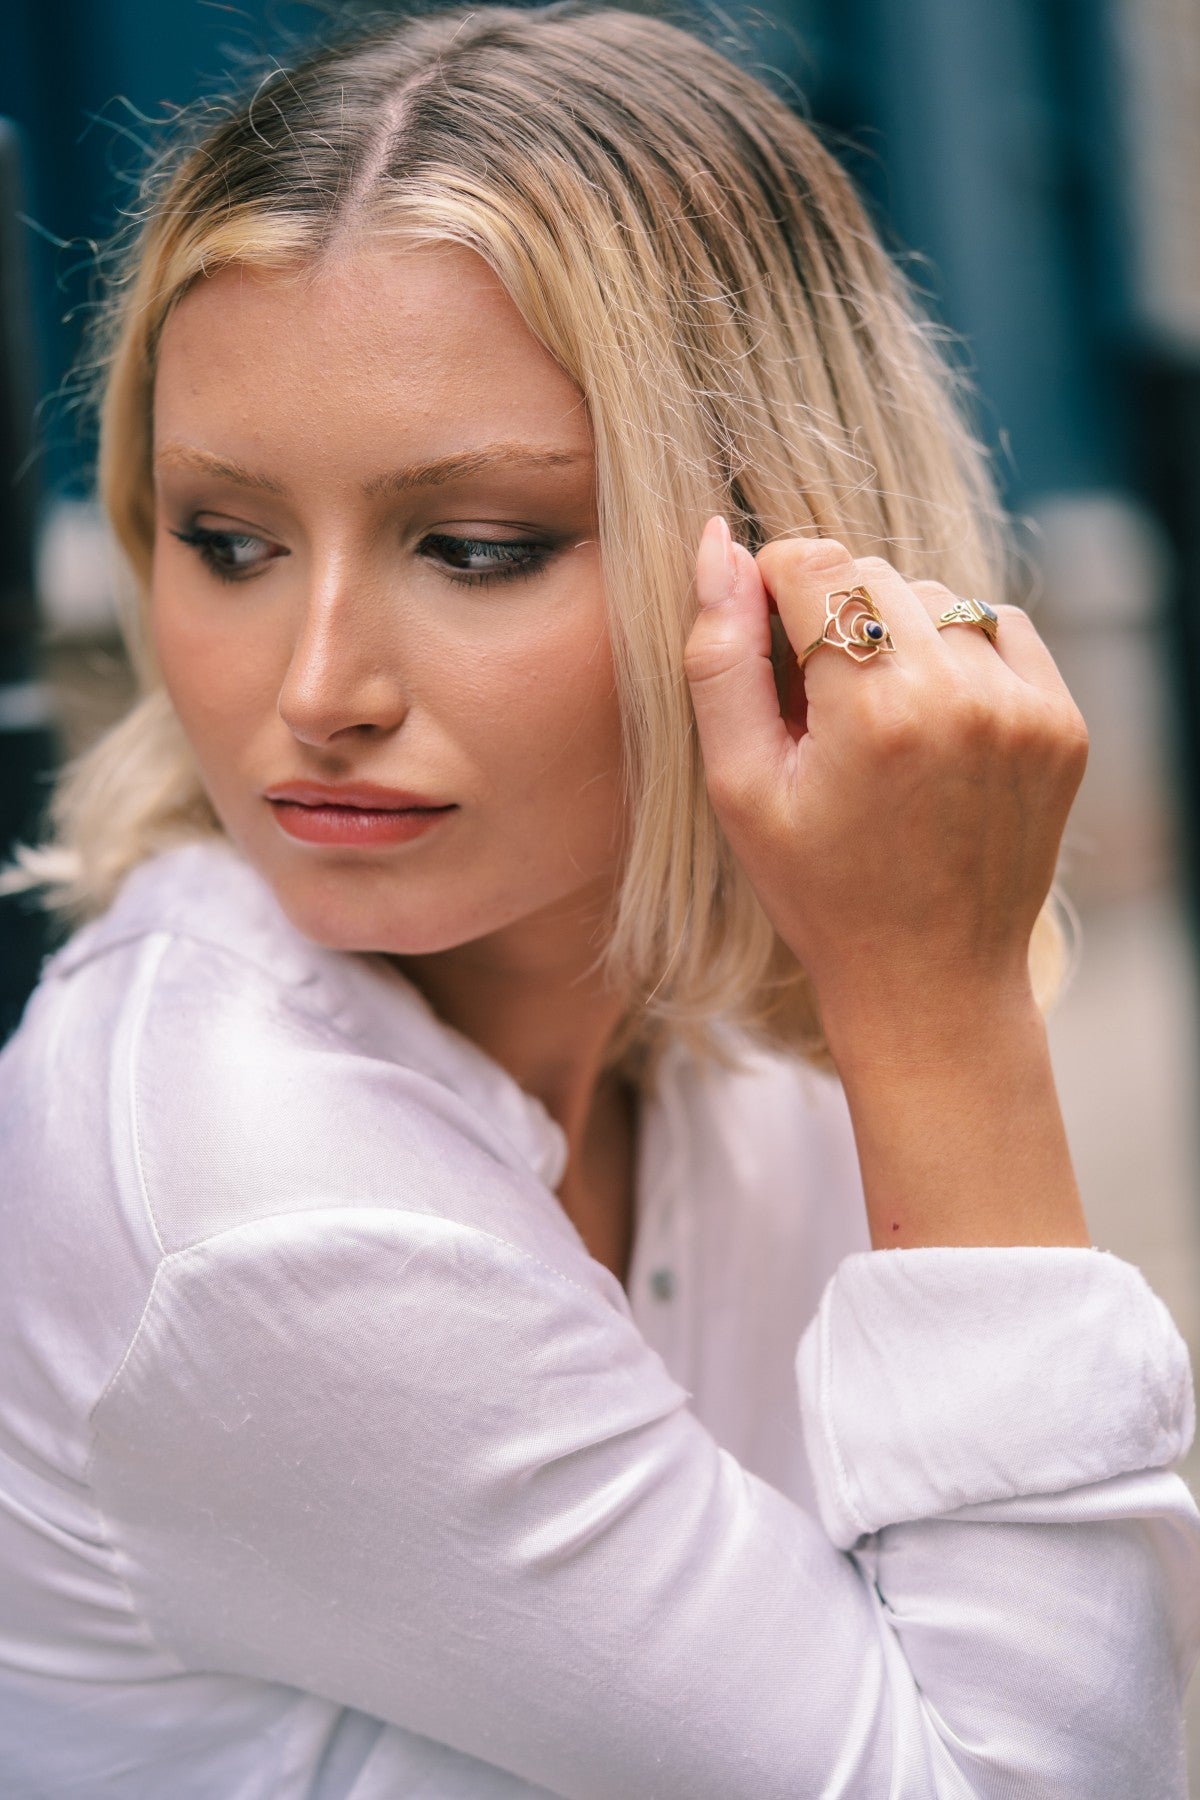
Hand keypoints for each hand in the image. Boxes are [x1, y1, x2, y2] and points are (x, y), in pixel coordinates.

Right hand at [685, 520, 1088, 1057]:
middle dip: (835, 616)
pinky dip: (959, 650)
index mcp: (874, 711)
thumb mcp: (739, 785)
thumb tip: (715, 542)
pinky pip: (999, 625)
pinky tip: (931, 717)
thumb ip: (719, 658)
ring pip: (937, 596)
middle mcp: (961, 695)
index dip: (774, 589)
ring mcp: (1024, 708)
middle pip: (874, 573)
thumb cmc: (817, 888)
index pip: (815, 563)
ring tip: (877, 720)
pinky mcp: (1061, 722)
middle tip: (820, 704)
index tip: (769, 649)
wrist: (930, 976)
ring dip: (898, 633)